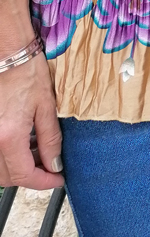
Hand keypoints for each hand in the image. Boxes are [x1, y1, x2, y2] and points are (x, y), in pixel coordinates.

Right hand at [0, 53, 63, 190]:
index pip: (24, 175)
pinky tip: (25, 142)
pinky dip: (9, 155)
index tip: (58, 178)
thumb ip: (50, 140)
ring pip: (0, 167)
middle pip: (8, 176)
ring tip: (40, 152)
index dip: (44, 182)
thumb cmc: (27, 72)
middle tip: (51, 166)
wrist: (8, 54)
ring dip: (19, 167)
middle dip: (31, 176)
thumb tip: (54, 163)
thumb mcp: (46, 107)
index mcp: (9, 137)